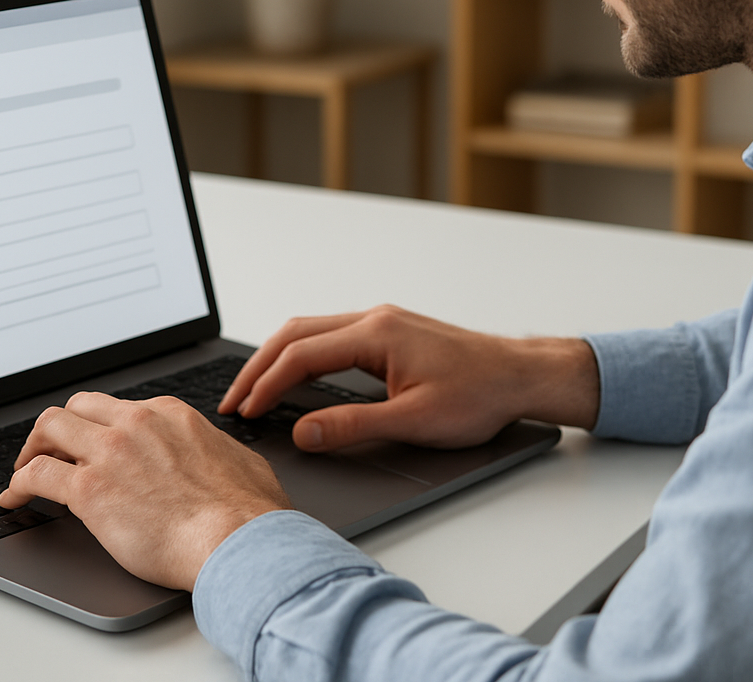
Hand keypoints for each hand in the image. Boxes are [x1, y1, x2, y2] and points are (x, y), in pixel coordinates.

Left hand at [0, 392, 292, 591]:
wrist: (238, 539)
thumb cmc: (247, 513)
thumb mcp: (239, 461)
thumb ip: (216, 453)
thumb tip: (218, 461)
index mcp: (170, 415)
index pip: (119, 409)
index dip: (101, 429)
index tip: (94, 447)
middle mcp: (135, 424)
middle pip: (79, 408)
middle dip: (61, 428)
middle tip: (53, 451)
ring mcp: (109, 453)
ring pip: (50, 428)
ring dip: (33, 447)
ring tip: (25, 469)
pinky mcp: (89, 490)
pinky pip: (37, 475)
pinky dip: (18, 484)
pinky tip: (13, 499)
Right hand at [217, 304, 600, 451]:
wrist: (519, 375)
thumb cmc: (479, 394)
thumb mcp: (413, 421)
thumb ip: (351, 426)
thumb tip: (303, 433)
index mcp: (375, 333)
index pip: (300, 355)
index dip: (266, 385)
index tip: (245, 411)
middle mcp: (373, 319)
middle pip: (295, 334)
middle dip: (258, 367)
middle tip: (233, 401)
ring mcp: (380, 322)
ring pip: (310, 330)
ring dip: (277, 357)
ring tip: (253, 389)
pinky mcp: (388, 332)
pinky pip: (329, 335)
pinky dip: (300, 354)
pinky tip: (293, 375)